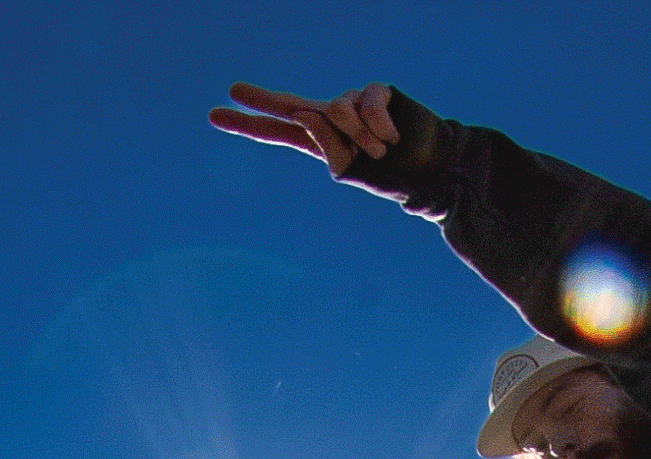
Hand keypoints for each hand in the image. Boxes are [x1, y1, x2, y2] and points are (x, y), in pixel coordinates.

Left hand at [209, 81, 398, 176]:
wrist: (435, 169)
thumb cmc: (396, 176)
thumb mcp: (353, 170)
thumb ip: (327, 146)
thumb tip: (306, 113)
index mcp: (323, 144)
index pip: (280, 131)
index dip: (249, 124)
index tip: (216, 115)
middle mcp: (333, 121)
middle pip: (292, 105)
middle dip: (262, 100)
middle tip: (233, 90)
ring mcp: (354, 104)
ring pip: (336, 109)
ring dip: (359, 135)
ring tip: (381, 152)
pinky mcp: (376, 92)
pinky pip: (365, 100)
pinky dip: (377, 123)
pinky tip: (391, 138)